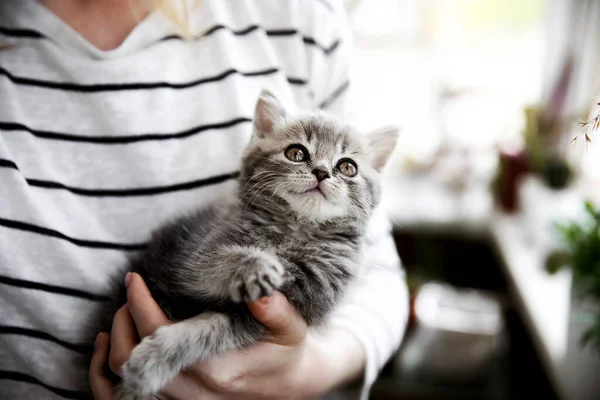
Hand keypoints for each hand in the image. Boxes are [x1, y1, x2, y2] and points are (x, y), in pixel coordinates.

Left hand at [90, 273, 364, 398]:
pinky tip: (106, 347)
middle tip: (133, 290)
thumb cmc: (285, 351)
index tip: (135, 278)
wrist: (289, 384)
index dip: (140, 304)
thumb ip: (277, 311)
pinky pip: (124, 399)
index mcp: (217, 370)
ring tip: (122, 313)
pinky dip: (105, 376)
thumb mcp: (291, 329)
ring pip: (122, 381)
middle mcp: (193, 393)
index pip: (159, 336)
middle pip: (132, 358)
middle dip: (124, 320)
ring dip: (113, 343)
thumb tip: (260, 292)